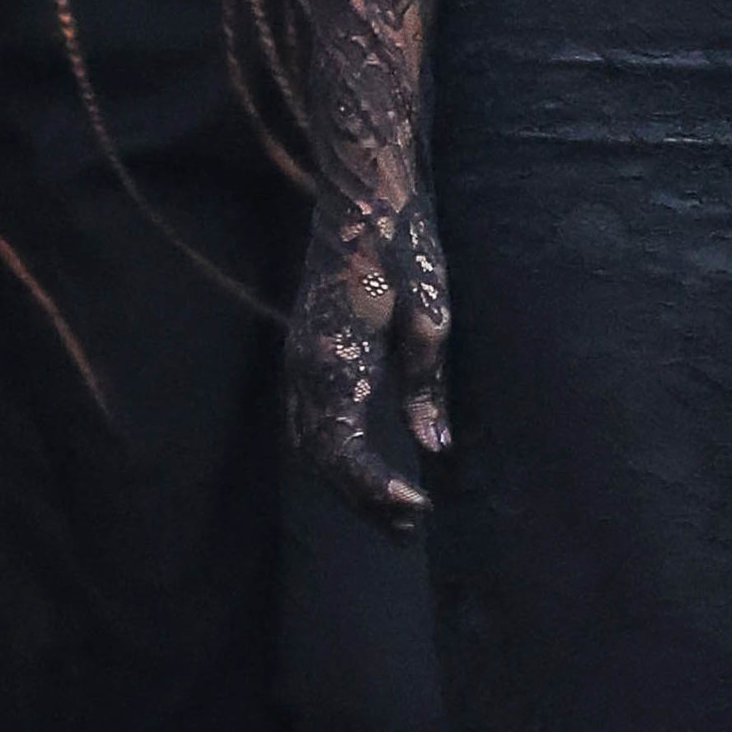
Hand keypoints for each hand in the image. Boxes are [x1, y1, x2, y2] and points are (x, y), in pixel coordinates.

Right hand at [287, 198, 451, 526]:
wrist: (362, 200)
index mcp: (333, 361)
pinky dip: (333, 457)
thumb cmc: (402, 250)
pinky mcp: (305, 354)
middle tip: (410, 531)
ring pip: (309, 444)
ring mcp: (298, 362)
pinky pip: (307, 423)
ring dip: (347, 485)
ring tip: (393, 516)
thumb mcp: (428, 317)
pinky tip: (362, 471)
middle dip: (363, 500)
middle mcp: (304, 368)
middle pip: (322, 457)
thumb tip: (433, 447)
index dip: (376, 487)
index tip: (417, 508)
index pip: (344, 448)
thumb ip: (425, 386)